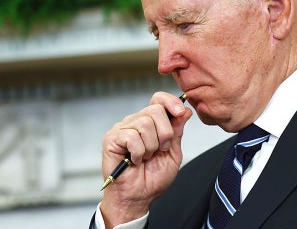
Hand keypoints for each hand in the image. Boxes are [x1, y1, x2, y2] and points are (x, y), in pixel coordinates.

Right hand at [99, 92, 192, 227]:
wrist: (137, 198)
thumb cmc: (152, 179)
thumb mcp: (172, 153)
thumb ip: (177, 131)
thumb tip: (185, 111)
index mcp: (151, 123)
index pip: (159, 99)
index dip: (171, 102)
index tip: (180, 112)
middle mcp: (135, 122)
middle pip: (155, 110)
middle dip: (164, 133)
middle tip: (159, 150)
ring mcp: (122, 128)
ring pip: (144, 123)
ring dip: (150, 146)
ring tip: (145, 157)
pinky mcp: (111, 138)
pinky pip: (131, 136)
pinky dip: (138, 152)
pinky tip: (134, 160)